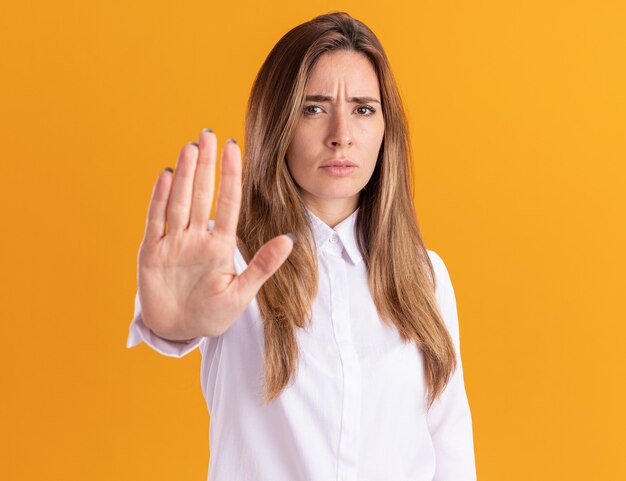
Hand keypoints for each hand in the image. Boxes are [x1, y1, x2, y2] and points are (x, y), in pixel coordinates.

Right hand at [137, 129, 294, 339]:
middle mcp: (196, 238)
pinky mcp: (151, 252)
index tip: (234, 148)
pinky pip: (155, 220)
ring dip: (184, 175)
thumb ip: (263, 266)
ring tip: (190, 147)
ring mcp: (173, 242)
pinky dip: (159, 198)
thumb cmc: (212, 315)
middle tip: (208, 134)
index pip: (228, 203)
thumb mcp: (241, 293)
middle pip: (202, 194)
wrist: (179, 332)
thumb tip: (289, 240)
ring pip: (179, 201)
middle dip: (206, 165)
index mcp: (220, 246)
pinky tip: (166, 175)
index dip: (231, 176)